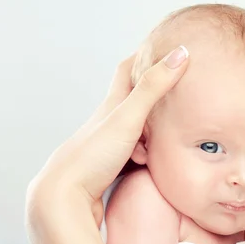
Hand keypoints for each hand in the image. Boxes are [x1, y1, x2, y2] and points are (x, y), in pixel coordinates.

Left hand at [26, 46, 188, 228]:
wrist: (63, 199)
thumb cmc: (92, 156)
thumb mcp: (128, 117)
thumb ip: (153, 88)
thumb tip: (181, 53)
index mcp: (112, 106)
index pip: (127, 71)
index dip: (145, 55)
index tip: (162, 44)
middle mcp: (109, 122)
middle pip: (133, 100)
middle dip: (153, 91)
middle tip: (177, 85)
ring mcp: (109, 146)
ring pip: (137, 130)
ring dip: (153, 127)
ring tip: (175, 128)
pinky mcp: (111, 169)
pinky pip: (136, 154)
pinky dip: (149, 153)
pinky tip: (157, 162)